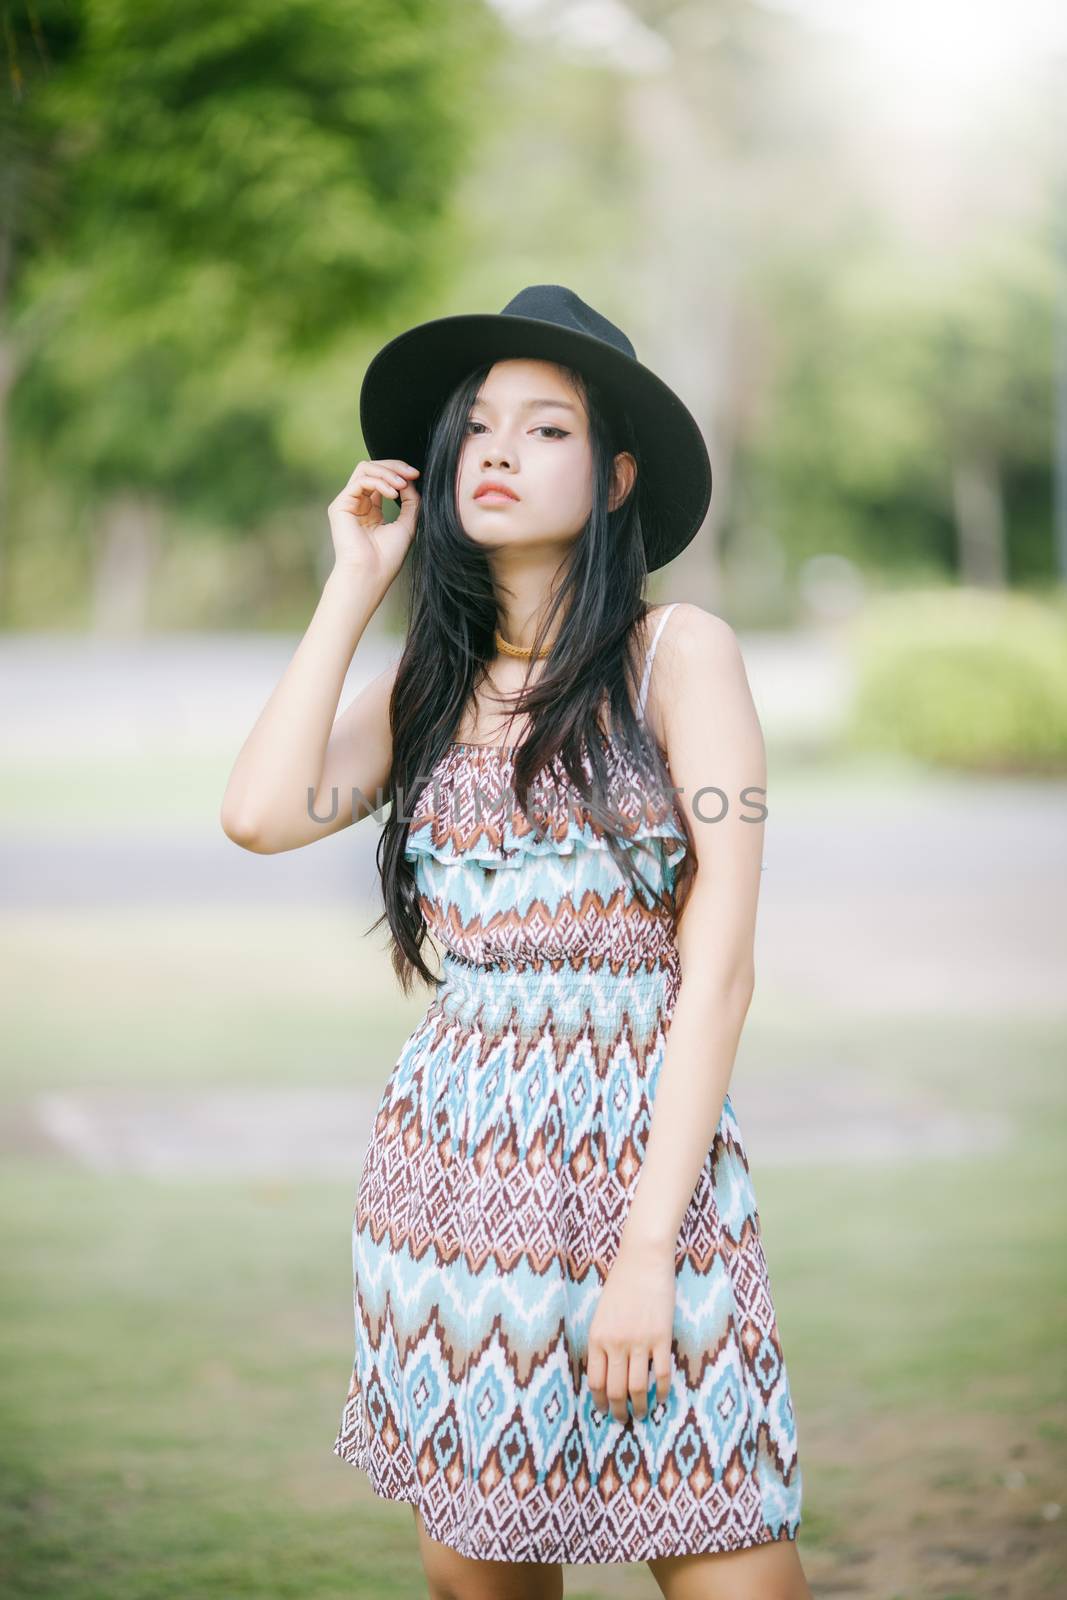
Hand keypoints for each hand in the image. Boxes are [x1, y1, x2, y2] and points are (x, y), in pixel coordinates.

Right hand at [327, 457, 420, 591]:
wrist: (371, 574)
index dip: (399, 472)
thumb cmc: (387, 557)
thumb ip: (410, 501)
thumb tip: (411, 480)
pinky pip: (360, 480)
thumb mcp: (407, 524)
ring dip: (387, 473)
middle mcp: (357, 504)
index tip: (417, 475)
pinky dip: (379, 482)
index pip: (382, 478)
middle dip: (394, 467)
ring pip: (365, 469)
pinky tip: (392, 493)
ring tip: (402, 485)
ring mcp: (347, 503)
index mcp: (371, 510)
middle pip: (372, 468)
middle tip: (412, 474)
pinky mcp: (340, 505)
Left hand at [586, 1237, 675, 1423]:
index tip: (604, 1411)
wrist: (643, 1259)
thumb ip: (602, 1341)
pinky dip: (662, 1392)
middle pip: (615, 1391)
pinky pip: (661, 1375)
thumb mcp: (602, 1313)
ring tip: (642, 1415)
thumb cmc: (621, 1284)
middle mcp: (615, 1343)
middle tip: (623, 1420)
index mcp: (597, 1337)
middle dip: (618, 1412)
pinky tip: (662, 1399)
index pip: (595, 1382)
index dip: (599, 1402)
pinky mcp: (661, 1338)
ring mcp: (639, 1342)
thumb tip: (606, 1371)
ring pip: (638, 1389)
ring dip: (640, 1408)